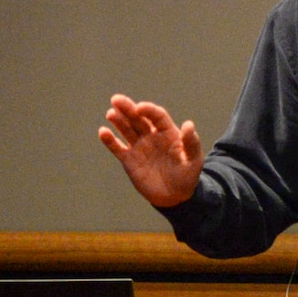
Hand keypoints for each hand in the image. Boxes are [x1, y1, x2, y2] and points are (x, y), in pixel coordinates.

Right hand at [98, 94, 204, 208]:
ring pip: (126, 130)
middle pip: (138, 119)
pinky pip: (118, 147)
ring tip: (110, 113)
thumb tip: (188, 124)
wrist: (175, 196)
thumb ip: (191, 143)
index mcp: (169, 133)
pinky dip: (110, 140)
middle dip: (128, 108)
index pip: (157, 116)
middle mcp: (152, 136)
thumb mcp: (194, 160)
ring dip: (118, 121)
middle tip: (116, 99)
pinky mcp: (129, 160)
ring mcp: (139, 147)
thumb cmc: (188, 176)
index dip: (148, 110)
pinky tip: (103, 132)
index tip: (139, 107)